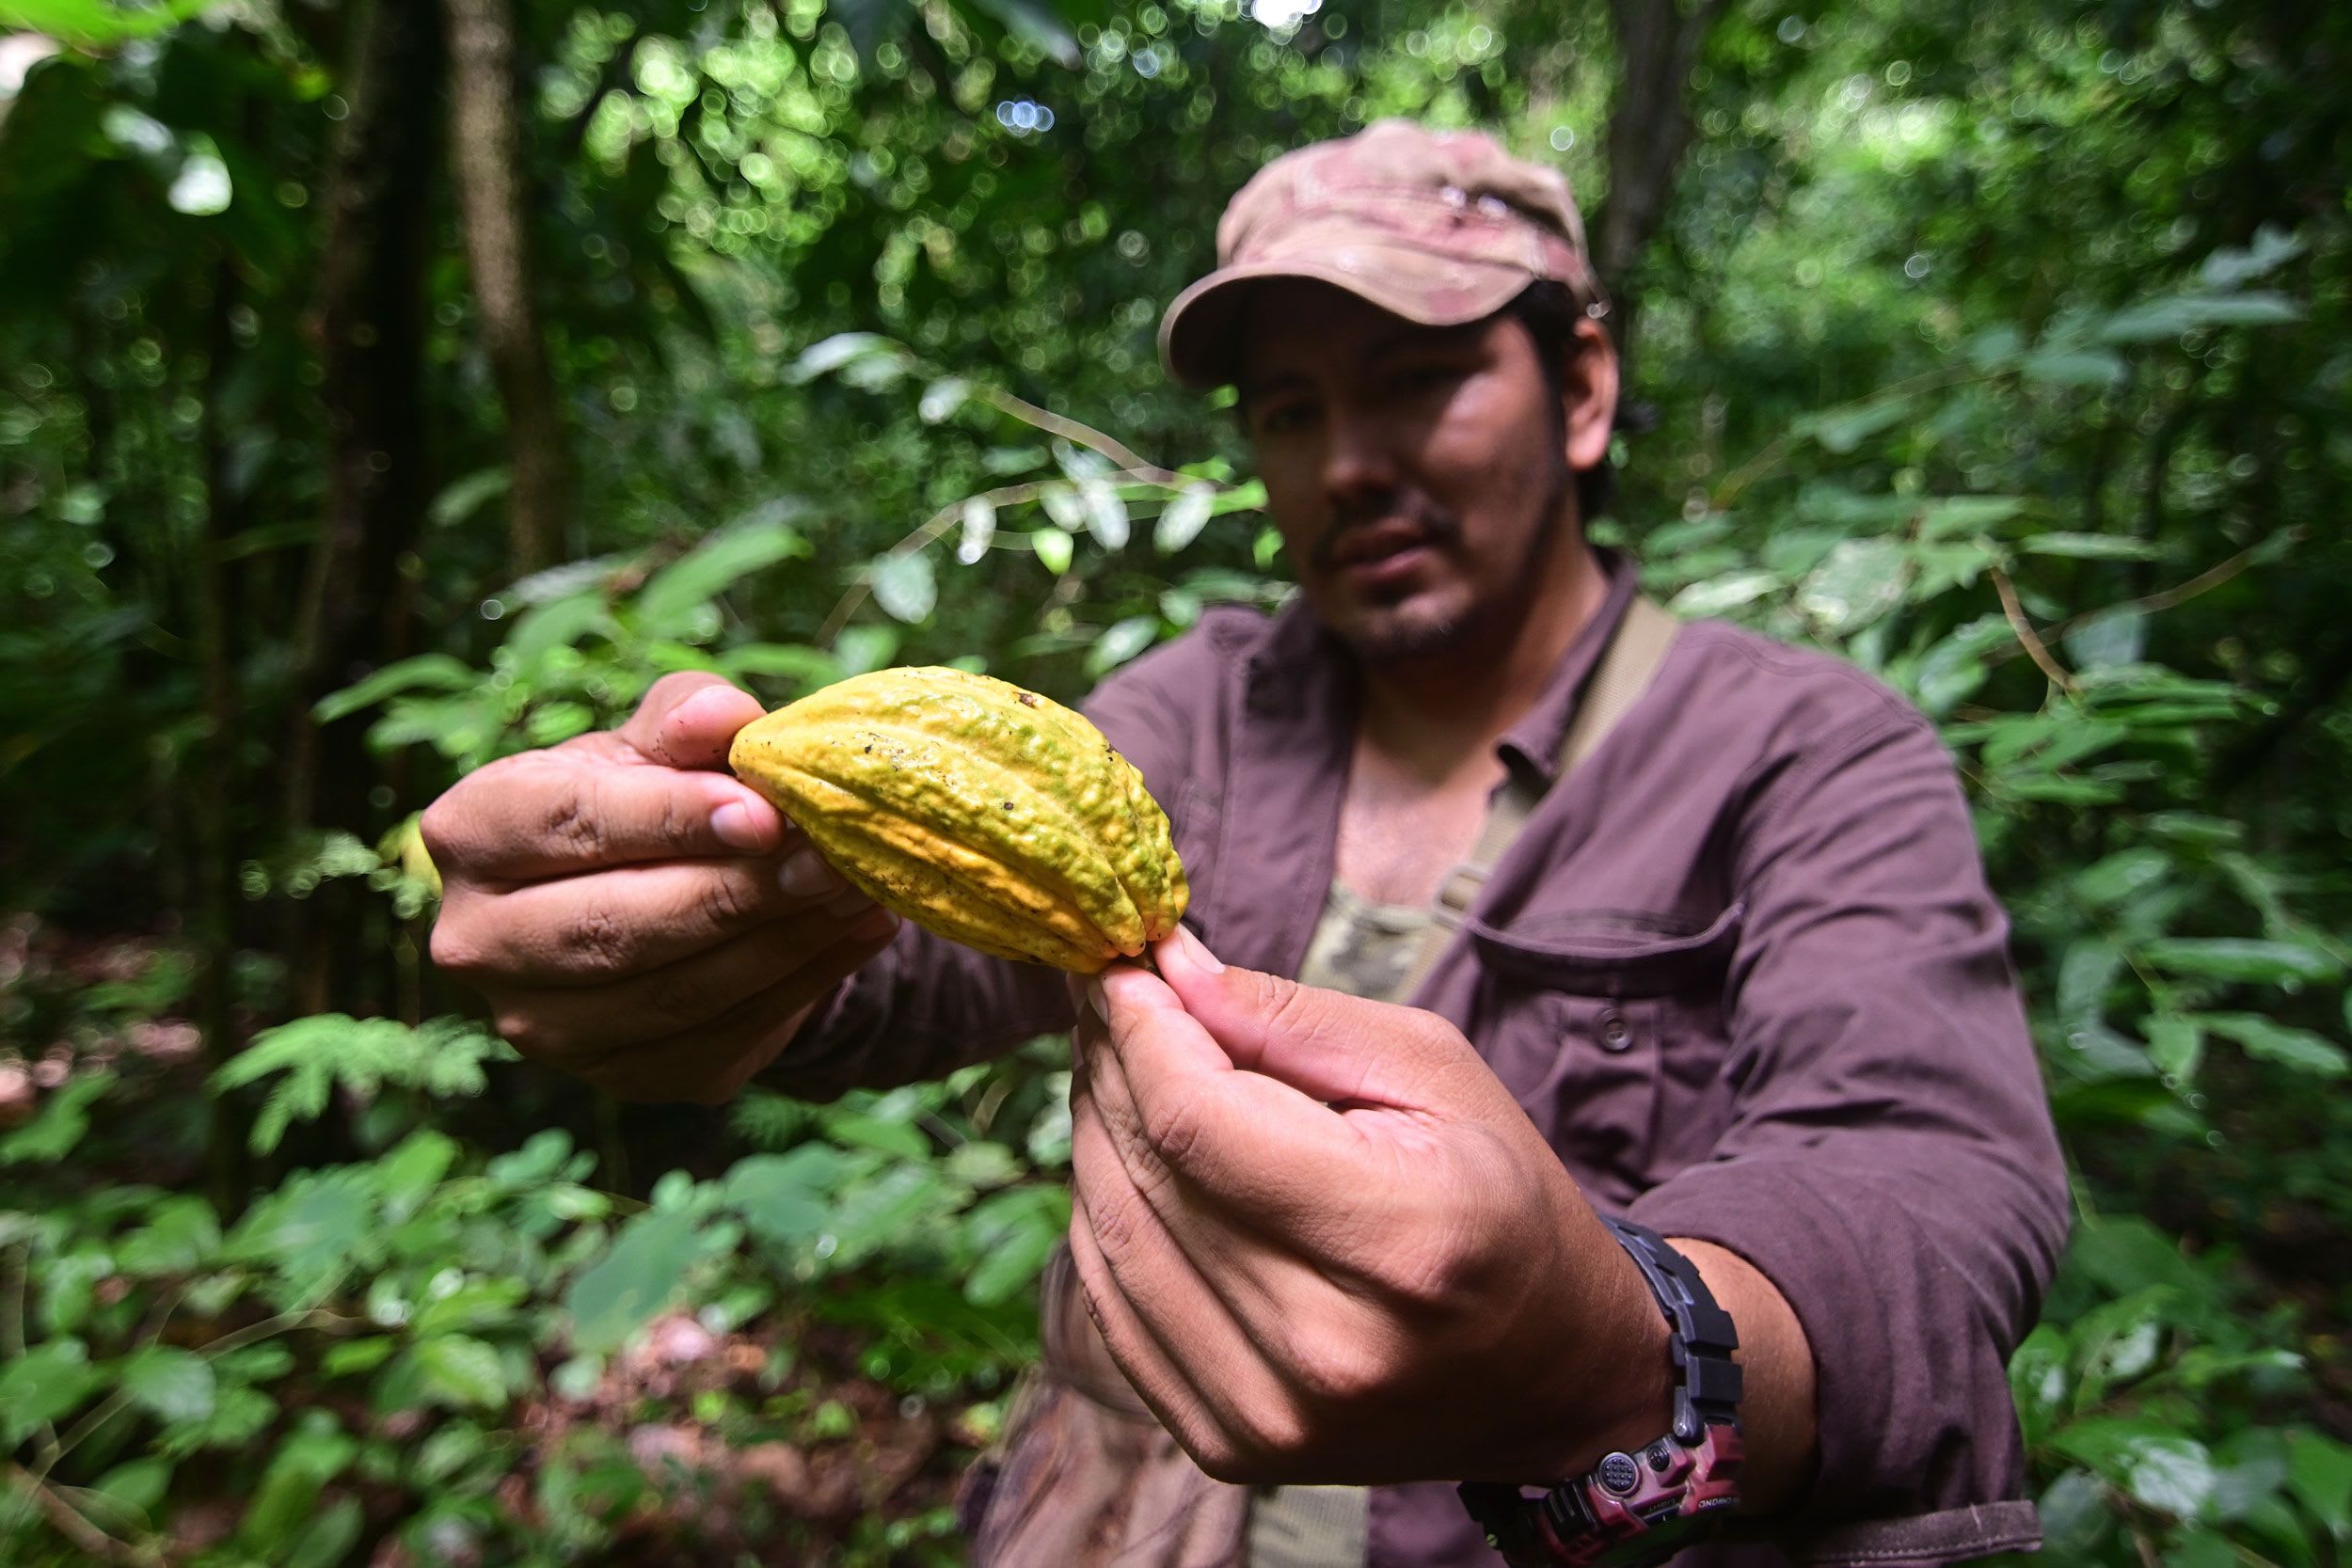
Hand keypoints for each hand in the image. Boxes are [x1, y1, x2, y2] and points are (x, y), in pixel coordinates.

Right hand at [421, 672, 900, 1102]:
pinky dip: (801, 983)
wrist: (657, 889)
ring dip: (782, 940)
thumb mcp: (657, 742)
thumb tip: (725, 718)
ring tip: (858, 889)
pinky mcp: (625, 1074)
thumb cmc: (647, 795)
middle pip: (612, 926)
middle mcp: (482, 943)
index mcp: (471, 834)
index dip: (665, 817)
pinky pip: (720, 1036)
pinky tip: (857, 933)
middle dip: (735, 891)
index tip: (761, 811)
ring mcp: (548, 1026)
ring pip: (673, 993)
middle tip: (829, 857)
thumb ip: (686, 721)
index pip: (565, 823)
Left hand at [1064, 927, 1670, 1486]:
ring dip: (1095, 1137)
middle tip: (1112, 1003)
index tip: (1124, 972)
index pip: (1197, 1121)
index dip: (1141, 1035)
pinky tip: (1134, 1165)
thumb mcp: (1433, 1073)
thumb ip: (1289, 1019)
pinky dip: (1105, 1221)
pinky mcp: (1226, 1445)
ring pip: (1109, 1239)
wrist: (1553, 1376)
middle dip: (1112, 1068)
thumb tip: (1166, 972)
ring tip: (1118, 1072)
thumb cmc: (1501, 1201)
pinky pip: (1113, 1308)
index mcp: (1399, 1240)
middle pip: (1145, 1175)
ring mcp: (1266, 1413)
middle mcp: (1324, 1347)